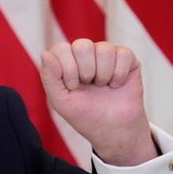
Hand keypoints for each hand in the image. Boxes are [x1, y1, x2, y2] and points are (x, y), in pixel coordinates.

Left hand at [39, 39, 156, 165]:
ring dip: (104, 74)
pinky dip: (119, 75)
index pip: (61, 48)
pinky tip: (116, 84)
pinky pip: (124, 54)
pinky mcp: (127, 58)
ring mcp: (106, 53)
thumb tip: (45, 54)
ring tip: (102, 85)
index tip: (73, 86)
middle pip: (82, 45)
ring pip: (104, 49)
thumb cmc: (84, 114)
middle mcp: (85, 53)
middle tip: (89, 85)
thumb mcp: (60, 101)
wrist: (112, 129)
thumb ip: (49, 78)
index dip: (68, 69)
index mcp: (66, 60)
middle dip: (86, 71)